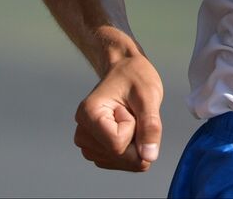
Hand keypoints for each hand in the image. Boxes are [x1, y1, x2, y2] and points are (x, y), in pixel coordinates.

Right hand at [73, 55, 164, 170]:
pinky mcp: (95, 150)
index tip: (130, 108)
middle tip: (132, 114)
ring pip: (118, 162)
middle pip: (117, 156)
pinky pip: (118, 162)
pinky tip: (128, 130)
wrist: (125, 70)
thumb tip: (149, 158)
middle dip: (136, 140)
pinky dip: (129, 151)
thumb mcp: (149, 96)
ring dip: (133, 145)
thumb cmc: (135, 77)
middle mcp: (82, 132)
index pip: (117, 145)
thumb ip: (150, 126)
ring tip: (129, 119)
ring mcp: (86, 143)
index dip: (134, 129)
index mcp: (88, 114)